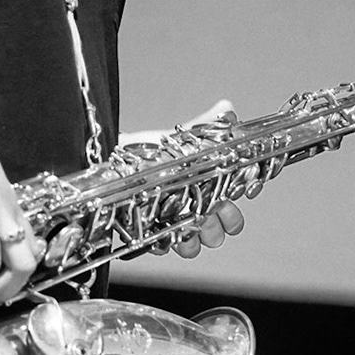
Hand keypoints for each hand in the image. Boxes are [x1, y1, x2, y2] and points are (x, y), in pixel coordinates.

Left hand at [120, 99, 247, 258]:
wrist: (117, 157)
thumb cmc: (149, 148)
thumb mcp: (179, 136)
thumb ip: (205, 125)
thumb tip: (228, 108)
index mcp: (204, 185)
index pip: (230, 203)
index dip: (235, 206)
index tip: (236, 198)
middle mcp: (191, 206)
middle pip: (216, 228)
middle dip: (217, 226)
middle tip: (211, 215)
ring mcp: (173, 220)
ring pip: (193, 241)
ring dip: (194, 239)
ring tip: (187, 229)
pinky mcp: (150, 231)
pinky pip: (163, 245)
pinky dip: (165, 242)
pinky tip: (163, 233)